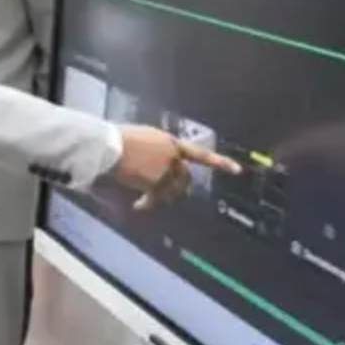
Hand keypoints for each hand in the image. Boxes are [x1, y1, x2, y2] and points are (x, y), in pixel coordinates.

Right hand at [111, 125, 241, 209]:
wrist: (107, 145)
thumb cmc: (115, 139)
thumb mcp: (140, 138)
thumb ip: (153, 151)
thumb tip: (151, 164)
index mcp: (168, 141)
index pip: (200, 154)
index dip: (220, 162)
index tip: (238, 170)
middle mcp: (172, 155)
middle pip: (185, 177)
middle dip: (178, 187)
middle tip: (167, 194)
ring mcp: (165, 169)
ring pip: (170, 190)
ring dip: (159, 196)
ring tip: (144, 199)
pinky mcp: (156, 182)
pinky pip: (155, 198)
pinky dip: (147, 204)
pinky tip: (138, 205)